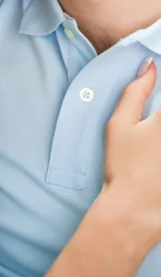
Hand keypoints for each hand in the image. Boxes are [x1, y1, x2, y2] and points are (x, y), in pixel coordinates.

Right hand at [102, 59, 160, 247]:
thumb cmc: (123, 165)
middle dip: (159, 111)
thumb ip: (135, 91)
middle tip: (150, 128)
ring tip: (153, 143)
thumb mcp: (119, 124)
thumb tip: (149, 66)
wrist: (135, 211)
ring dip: (160, 136)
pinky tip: (157, 151)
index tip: (156, 85)